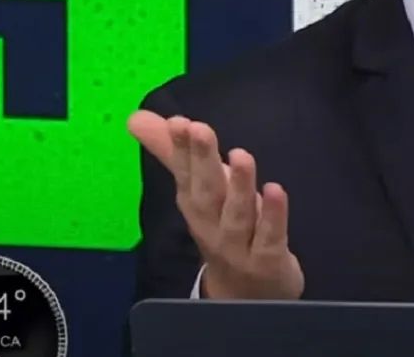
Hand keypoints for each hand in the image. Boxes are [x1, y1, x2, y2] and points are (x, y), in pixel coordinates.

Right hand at [128, 110, 303, 299]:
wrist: (246, 296)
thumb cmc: (223, 233)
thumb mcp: (199, 192)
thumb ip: (176, 153)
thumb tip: (138, 118)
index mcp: (196, 206)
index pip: (186, 175)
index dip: (183, 149)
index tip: (178, 122)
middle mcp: (212, 225)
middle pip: (206, 192)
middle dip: (201, 161)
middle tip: (200, 129)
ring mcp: (239, 245)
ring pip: (236, 215)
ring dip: (237, 185)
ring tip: (240, 155)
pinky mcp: (268, 259)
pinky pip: (270, 236)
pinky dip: (272, 215)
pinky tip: (275, 190)